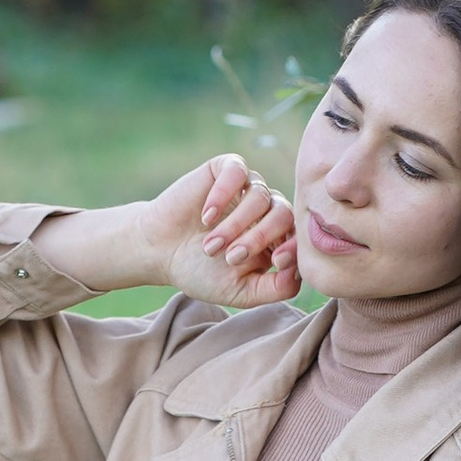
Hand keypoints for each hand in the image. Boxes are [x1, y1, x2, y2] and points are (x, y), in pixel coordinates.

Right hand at [144, 153, 301, 309]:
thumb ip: (275, 288)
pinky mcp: (225, 170)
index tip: (277, 262)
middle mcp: (265, 209)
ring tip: (210, 245)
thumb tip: (300, 273)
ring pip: (260, 196)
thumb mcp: (241, 291)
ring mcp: (246, 187)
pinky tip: (207, 216)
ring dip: (235, 224)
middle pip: (282, 214)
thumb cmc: (201, 272)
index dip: (293, 247)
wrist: (160, 251)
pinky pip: (238, 171)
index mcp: (274, 237)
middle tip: (231, 258)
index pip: (298, 235)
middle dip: (258, 238)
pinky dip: (224, 193)